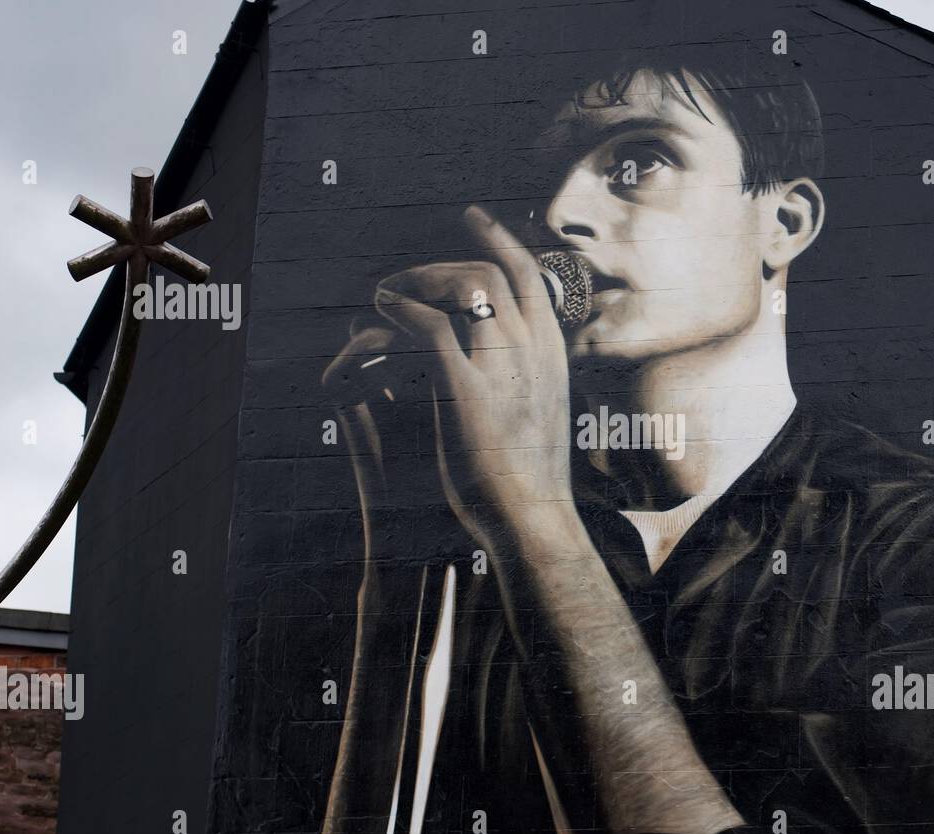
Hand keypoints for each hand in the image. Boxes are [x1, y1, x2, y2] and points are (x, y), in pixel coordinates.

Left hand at [373, 205, 573, 538]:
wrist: (534, 516)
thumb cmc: (536, 477)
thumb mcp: (545, 411)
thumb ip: (531, 376)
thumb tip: (518, 358)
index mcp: (551, 352)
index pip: (531, 275)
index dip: (501, 240)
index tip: (477, 218)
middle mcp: (533, 348)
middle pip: (491, 272)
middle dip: (446, 260)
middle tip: (409, 271)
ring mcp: (503, 364)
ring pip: (465, 285)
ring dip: (421, 278)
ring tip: (388, 290)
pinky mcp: (465, 387)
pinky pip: (430, 326)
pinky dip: (403, 307)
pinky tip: (382, 307)